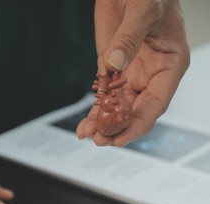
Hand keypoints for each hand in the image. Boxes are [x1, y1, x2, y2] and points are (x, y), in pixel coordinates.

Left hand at [77, 0, 189, 145]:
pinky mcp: (112, 71)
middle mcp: (151, 75)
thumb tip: (115, 63)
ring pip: (119, 110)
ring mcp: (131, 75)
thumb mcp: (144, 9)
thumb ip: (129, 37)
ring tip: (88, 135)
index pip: (156, 103)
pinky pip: (104, 98)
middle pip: (136, 112)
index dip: (138, 124)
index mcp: (170, 65)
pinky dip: (95, 114)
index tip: (121, 138)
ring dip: (104, 125)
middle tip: (100, 139)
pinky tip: (84, 128)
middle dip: (118, 129)